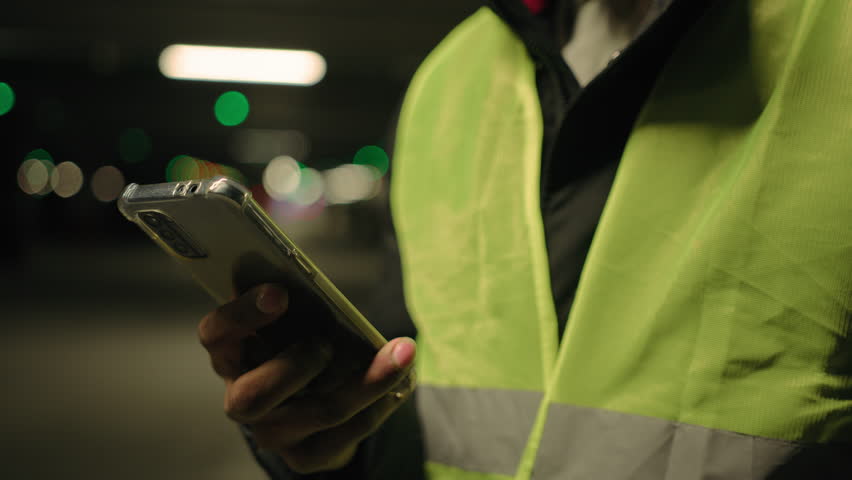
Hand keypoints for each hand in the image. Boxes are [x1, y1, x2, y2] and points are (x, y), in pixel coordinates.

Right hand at [197, 283, 416, 473]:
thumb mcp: (291, 324)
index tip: (279, 292)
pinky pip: (348, 433)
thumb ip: (297, 308)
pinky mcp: (305, 457)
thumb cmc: (299, 344)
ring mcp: (273, 433)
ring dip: (367, 382)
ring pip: (319, 413)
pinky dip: (381, 403)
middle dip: (296, 366)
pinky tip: (403, 381)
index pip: (216, 335)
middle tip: (326, 343)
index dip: (242, 315)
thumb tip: (324, 291)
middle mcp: (242, 399)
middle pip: (253, 396)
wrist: (311, 402)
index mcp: (232, 355)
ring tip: (401, 354)